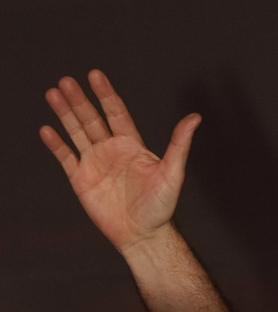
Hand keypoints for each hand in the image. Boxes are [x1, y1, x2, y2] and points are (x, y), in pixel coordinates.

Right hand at [40, 70, 199, 253]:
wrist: (143, 236)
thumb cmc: (161, 207)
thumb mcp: (173, 173)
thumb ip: (180, 144)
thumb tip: (196, 117)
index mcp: (131, 144)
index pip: (115, 112)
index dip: (105, 94)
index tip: (95, 75)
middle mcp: (111, 149)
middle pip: (92, 119)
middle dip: (79, 101)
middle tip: (66, 82)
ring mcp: (95, 163)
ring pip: (76, 132)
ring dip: (65, 114)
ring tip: (53, 93)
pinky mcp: (81, 180)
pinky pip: (66, 158)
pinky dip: (56, 144)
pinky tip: (46, 130)